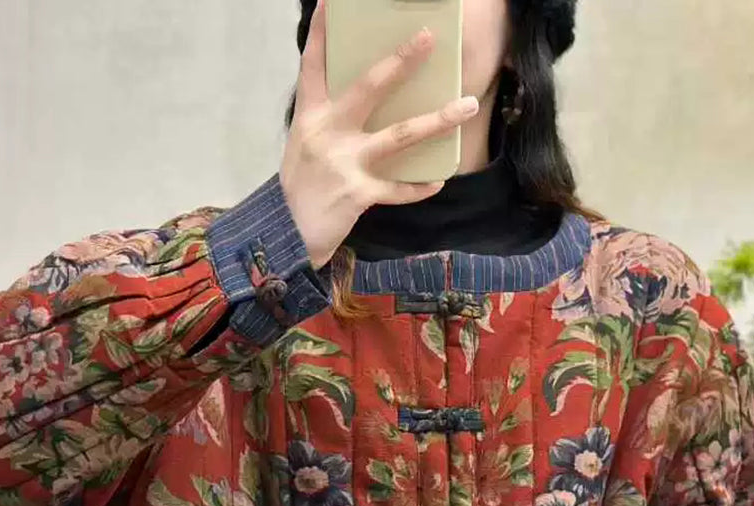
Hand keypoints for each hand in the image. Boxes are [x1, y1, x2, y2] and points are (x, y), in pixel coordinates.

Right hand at [279, 0, 479, 270]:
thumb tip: (370, 101)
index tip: (331, 2)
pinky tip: (438, 180)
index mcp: (310, 116)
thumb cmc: (301, 186)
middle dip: (401, 62)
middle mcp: (328, 133)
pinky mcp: (358, 193)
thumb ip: (331, 121)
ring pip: (399, 135)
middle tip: (428, 38)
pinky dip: (419, 186)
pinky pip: (398, 188)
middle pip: (369, 88)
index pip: (313, 66)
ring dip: (437, 120)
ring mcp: (345, 162)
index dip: (322, 33)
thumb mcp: (306, 145)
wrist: (286, 235)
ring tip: (467, 106)